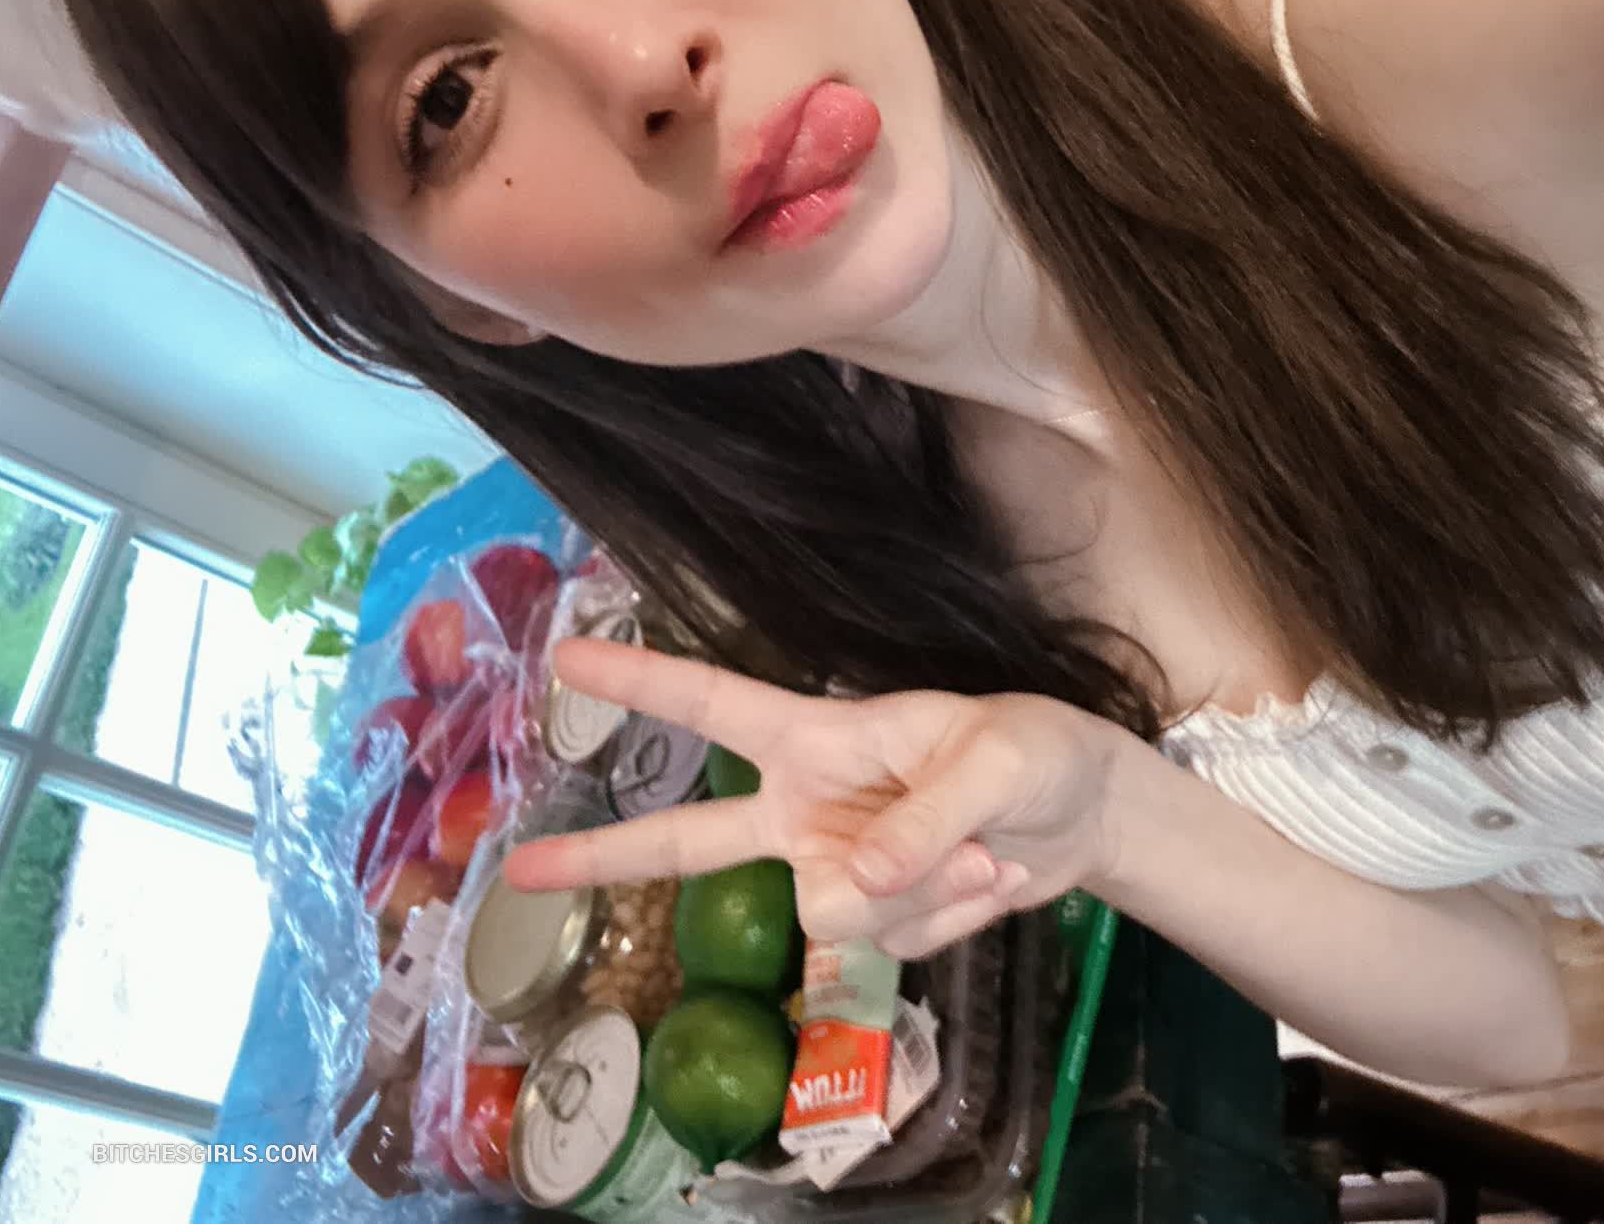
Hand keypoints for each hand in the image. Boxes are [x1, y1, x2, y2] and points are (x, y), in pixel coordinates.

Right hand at [503, 638, 1133, 958]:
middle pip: (690, 841)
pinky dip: (950, 918)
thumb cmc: (1034, 751)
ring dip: (923, 892)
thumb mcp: (993, 759)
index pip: (714, 705)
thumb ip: (921, 817)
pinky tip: (983, 879)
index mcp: (819, 736)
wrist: (1085, 818)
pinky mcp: (878, 920)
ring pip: (833, 916)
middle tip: (519, 871)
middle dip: (605, 857)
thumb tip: (849, 890)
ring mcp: (836, 869)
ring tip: (980, 846)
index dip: (641, 680)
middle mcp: (807, 808)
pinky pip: (890, 945)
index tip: (565, 656)